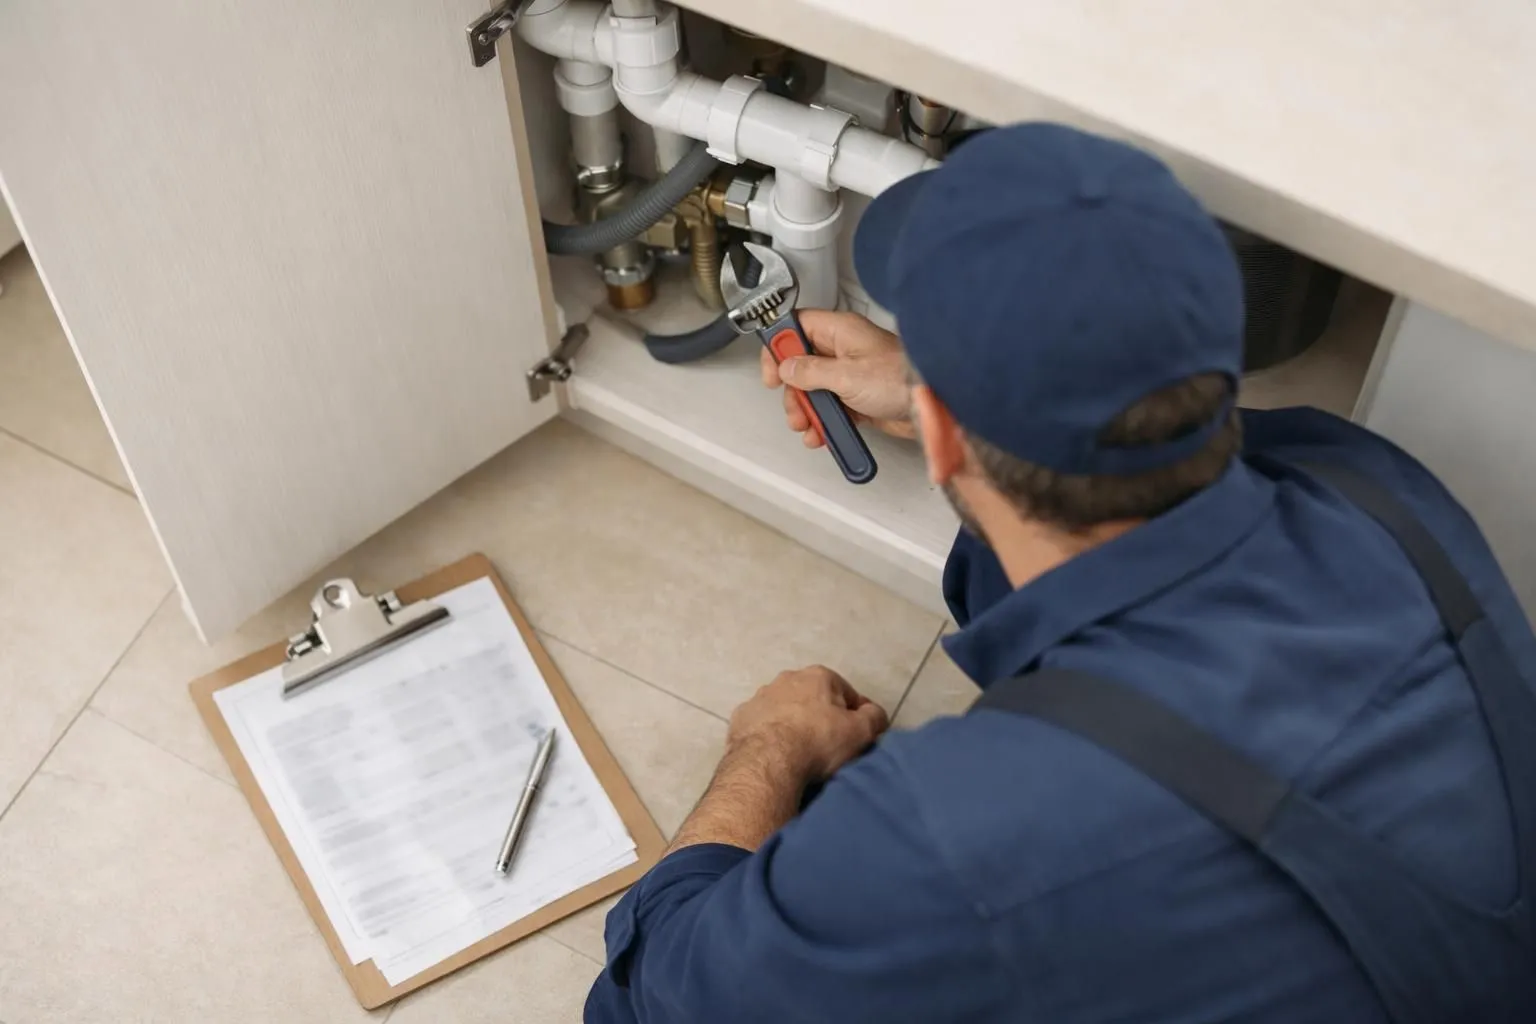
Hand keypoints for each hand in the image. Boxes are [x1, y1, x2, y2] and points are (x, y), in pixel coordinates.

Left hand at [727, 666, 889, 783]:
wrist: (768, 761)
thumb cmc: (819, 742)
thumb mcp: (860, 732)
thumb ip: (874, 717)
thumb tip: (875, 714)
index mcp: (818, 676)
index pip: (847, 693)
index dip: (856, 715)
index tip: (859, 736)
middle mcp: (787, 678)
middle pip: (813, 699)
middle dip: (821, 717)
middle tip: (828, 746)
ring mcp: (760, 697)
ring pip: (785, 710)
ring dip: (793, 724)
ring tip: (800, 752)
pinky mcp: (740, 717)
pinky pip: (762, 725)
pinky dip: (769, 735)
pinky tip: (775, 754)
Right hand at [760, 310, 915, 448]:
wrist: (930, 407)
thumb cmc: (900, 379)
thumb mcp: (847, 375)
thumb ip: (811, 371)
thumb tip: (787, 369)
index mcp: (840, 331)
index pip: (797, 327)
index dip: (780, 346)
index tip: (772, 371)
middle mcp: (844, 350)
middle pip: (801, 364)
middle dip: (793, 389)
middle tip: (794, 407)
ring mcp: (851, 375)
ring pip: (815, 390)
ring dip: (806, 410)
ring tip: (807, 426)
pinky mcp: (859, 399)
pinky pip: (832, 409)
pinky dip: (824, 422)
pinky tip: (821, 434)